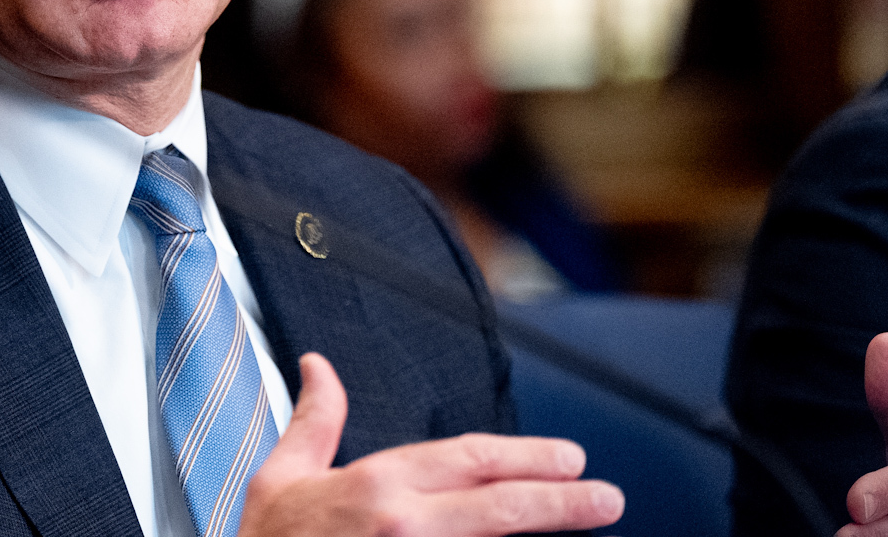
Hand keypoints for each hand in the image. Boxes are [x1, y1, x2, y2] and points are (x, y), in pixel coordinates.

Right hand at [239, 353, 623, 535]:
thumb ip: (315, 421)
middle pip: (501, 507)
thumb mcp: (280, 477)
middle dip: (563, 500)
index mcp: (377, 487)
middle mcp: (403, 526)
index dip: (528, 456)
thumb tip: (319, 368)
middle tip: (606, 496)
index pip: (471, 459)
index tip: (569, 458)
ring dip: (543, 536)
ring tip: (590, 527)